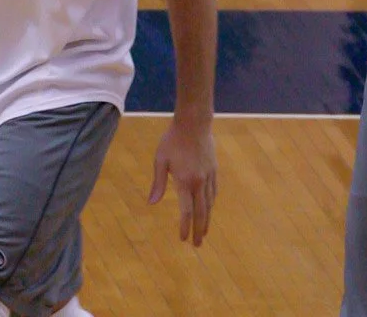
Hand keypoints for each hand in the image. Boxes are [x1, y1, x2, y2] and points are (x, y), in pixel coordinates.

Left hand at [148, 117, 216, 245]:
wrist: (194, 123)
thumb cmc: (173, 140)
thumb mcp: (160, 159)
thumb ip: (158, 182)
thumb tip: (152, 203)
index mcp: (185, 181)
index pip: (187, 211)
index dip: (185, 227)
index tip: (183, 239)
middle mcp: (199, 183)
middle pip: (201, 213)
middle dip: (199, 230)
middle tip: (197, 244)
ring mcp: (209, 177)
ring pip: (209, 205)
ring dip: (207, 220)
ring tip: (204, 231)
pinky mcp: (214, 171)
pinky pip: (214, 193)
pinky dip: (211, 204)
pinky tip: (209, 208)